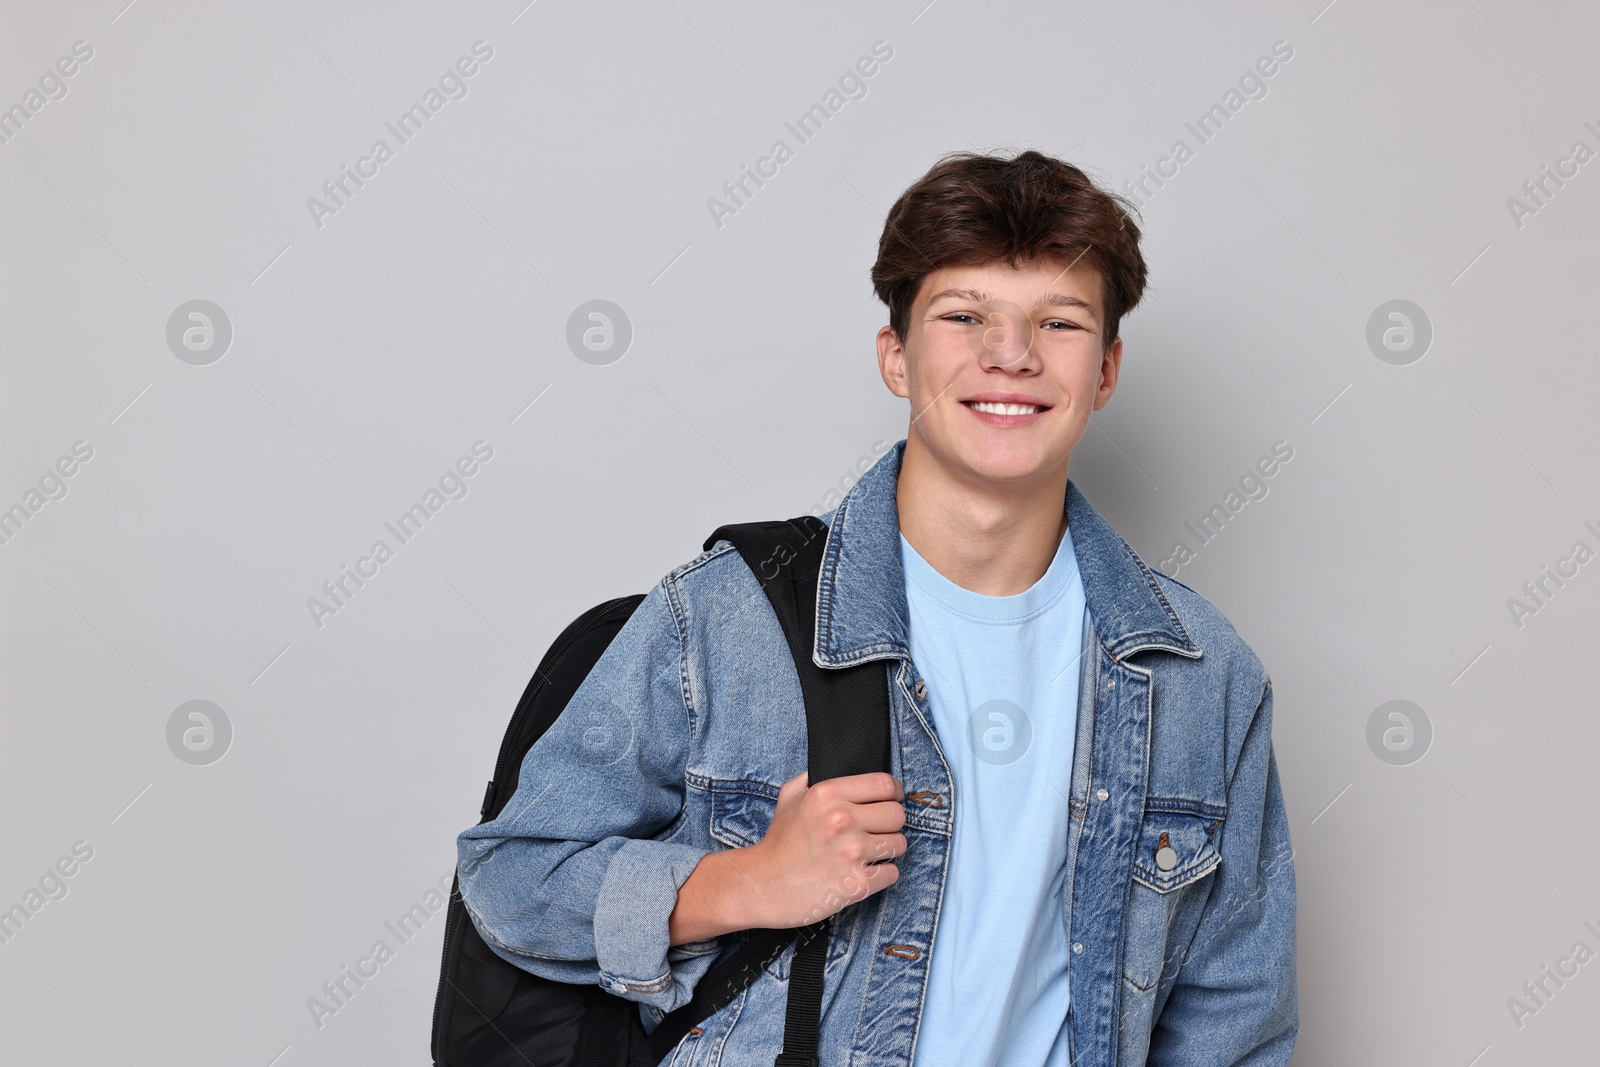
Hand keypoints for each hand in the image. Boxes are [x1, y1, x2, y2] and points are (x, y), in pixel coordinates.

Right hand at [733, 770, 907, 928]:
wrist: (761, 885)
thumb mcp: (789, 797)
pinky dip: (882, 874)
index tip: (892, 800)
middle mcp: (842, 819)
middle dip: (890, 822)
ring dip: (888, 849)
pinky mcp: (856, 883)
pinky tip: (864, 873)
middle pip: (897, 814)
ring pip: (899, 843)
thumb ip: (813, 777)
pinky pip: (892, 872)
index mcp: (827, 794)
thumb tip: (837, 765)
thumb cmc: (777, 843)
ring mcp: (851, 852)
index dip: (894, 792)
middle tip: (877, 830)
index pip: (885, 784)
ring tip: (870, 853)